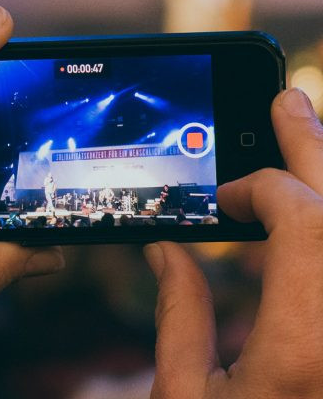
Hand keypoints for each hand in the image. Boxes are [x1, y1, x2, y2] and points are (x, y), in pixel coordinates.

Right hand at [145, 88, 322, 397]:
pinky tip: (309, 211)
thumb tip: (164, 252)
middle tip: (286, 102)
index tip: (225, 199)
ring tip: (306, 140)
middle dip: (313, 147)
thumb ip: (178, 313)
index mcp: (308, 349)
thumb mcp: (187, 397)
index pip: (305, 218)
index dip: (259, 189)